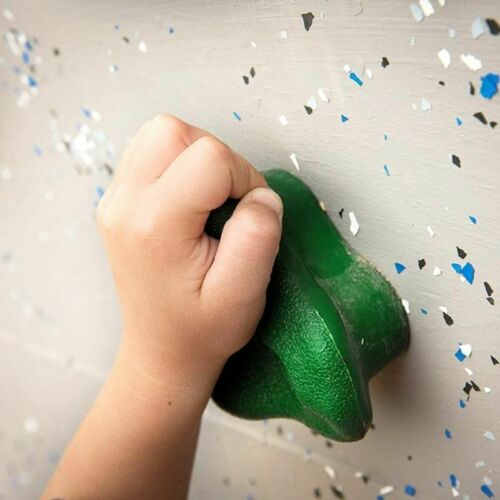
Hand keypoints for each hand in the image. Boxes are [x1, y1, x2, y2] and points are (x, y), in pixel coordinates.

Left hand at [97, 115, 282, 387]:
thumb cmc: (202, 328)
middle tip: (227, 203)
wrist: (162, 349)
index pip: (210, 157)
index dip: (244, 178)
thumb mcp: (243, 294)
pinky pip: (150, 151)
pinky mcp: (117, 199)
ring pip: (161, 133)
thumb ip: (258, 236)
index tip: (246, 215)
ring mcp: (114, 199)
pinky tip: (189, 199)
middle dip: (217, 157)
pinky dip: (179, 163)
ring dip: (197, 156)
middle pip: (175, 131)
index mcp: (154, 226)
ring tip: (209, 200)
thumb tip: (260, 195)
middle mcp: (123, 204)